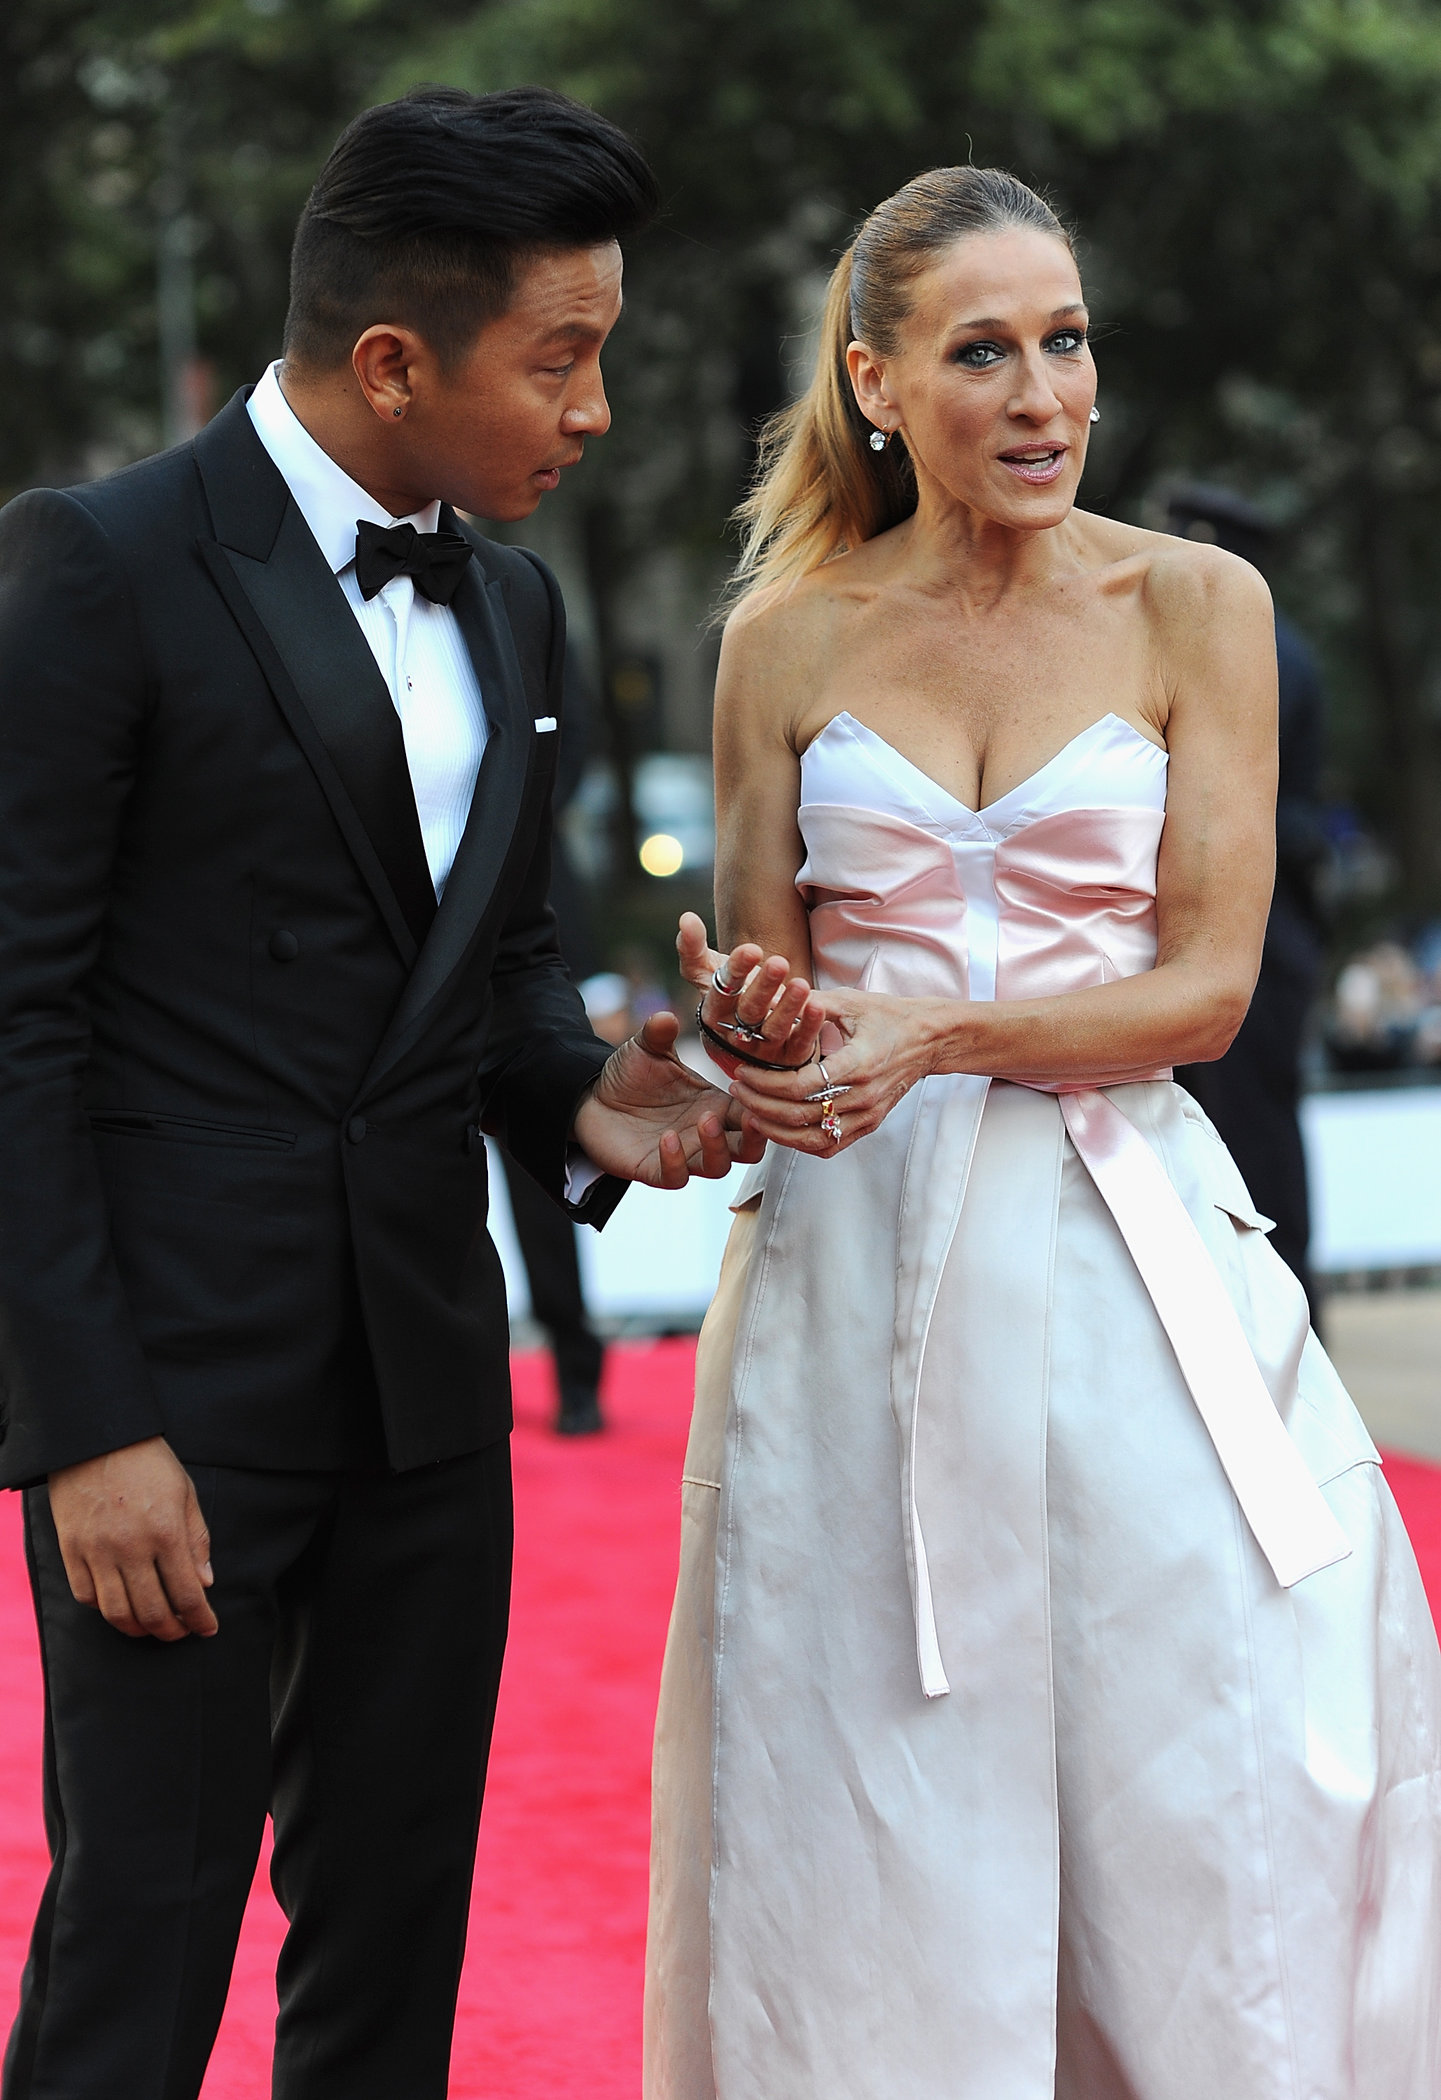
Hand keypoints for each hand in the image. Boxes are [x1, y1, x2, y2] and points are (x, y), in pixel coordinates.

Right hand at [48, 1436, 216, 1640]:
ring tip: (152, 1627)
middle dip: (171, 1631)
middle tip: (181, 1632)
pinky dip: (104, 1609)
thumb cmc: (148, 1462)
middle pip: (152, 1611)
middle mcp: (131, 1547)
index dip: (200, 1619)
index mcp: (166, 1532)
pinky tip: (120, 1606)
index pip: (188, 1593)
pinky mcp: (70, 1549)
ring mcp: (97, 1551)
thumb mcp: (185, 1493)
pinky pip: (86, 1596)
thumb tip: (205, 1582)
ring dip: (138, 1628)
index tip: (208, 1629)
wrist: (97, 1438)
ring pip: (117, 1612)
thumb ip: (197, 1540)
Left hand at [572, 1009, 765, 1186]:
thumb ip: (659, 1034)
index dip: (764, 1107)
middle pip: (749, 1148)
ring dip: (717, 1147)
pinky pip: (676, 1177)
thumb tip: (666, 1016)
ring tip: (706, 1120)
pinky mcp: (655, 1171)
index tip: (763, 1090)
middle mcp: (705, 1133)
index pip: (754, 1112)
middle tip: (749, 1117)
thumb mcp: (647, 1049)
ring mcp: (683, 1155)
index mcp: (715, 1104)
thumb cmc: (630, 1075)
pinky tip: (668, 1138)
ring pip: (718, 1167)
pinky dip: (676, 1162)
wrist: (592, 1100)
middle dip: (754, 1136)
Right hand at [676, 912, 823, 1073]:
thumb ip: (694, 949)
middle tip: (778, 962)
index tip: (751, 949)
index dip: (736, 971)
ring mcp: (763, 1049)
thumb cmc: (731, 998)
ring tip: (800, 984)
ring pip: (774, 1029)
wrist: (752, 1039)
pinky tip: (817, 1006)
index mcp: (714, 1012)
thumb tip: (686, 916)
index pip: (722, 991)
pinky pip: (799, 1044)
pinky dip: (808, 1027)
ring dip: (788, 1007)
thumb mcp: (709, 975)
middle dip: (764, 986)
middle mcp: (736, 1034)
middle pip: (749, 1010)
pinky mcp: (788, 1059)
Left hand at [726, 989, 938, 1154]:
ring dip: (774, 1129)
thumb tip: (768, 1001)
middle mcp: (863, 1095)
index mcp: (858, 1063)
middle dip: (759, 1104)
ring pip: (810, 1138)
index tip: (743, 1072)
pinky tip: (779, 1128)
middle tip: (737, 1090)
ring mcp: (867, 1114)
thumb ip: (810, 1003)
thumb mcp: (850, 1001)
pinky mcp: (869, 1124)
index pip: (801, 1085)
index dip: (765, 1083)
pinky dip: (799, 1142)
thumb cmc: (889, 1016)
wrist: (930, 1040)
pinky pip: (828, 1145)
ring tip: (750, 1111)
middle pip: (799, 1114)